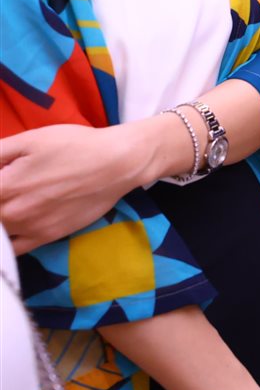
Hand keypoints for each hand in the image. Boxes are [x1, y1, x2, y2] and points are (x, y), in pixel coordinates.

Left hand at [0, 123, 159, 253]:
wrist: (117, 163)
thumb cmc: (74, 145)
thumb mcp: (30, 139)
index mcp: (3, 185)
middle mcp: (12, 212)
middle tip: (5, 191)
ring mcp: (29, 229)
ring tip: (10, 206)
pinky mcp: (45, 237)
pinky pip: (13, 251)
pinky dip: (4, 245)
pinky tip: (9, 230)